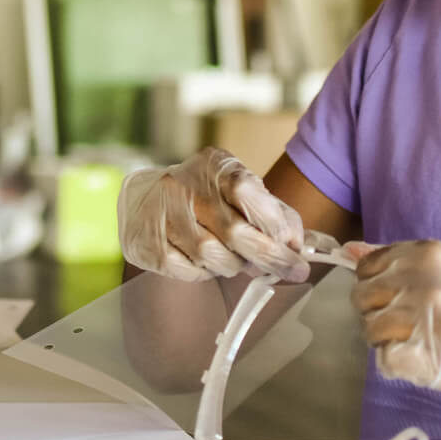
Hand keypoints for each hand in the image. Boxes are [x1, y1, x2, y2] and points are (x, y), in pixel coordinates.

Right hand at [117, 147, 309, 282]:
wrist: (144, 199)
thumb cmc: (204, 198)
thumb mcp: (237, 188)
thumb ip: (270, 211)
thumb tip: (296, 245)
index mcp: (213, 166)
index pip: (246, 192)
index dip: (274, 224)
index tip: (295, 248)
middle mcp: (183, 185)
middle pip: (233, 231)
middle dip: (268, 256)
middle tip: (290, 269)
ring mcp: (162, 215)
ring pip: (212, 255)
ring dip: (233, 265)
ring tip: (235, 259)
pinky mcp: (149, 243)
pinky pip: (188, 270)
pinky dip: (205, 273)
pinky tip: (206, 263)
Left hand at [349, 239, 440, 439]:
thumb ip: (401, 263)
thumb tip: (350, 248)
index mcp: (429, 253)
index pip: (367, 266)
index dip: (379, 290)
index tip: (402, 303)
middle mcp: (424, 278)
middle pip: (362, 298)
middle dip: (379, 317)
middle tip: (417, 331)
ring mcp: (426, 315)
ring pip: (370, 330)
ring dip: (390, 345)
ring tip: (428, 348)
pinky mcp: (428, 355)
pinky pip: (385, 361)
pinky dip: (400, 369)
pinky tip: (428, 366)